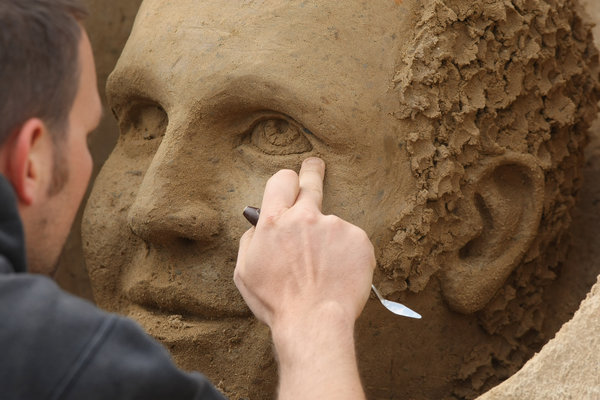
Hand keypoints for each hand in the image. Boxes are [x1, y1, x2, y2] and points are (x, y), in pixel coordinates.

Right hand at [234, 157, 373, 399]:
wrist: (314, 322)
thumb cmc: (277, 302)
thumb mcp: (245, 271)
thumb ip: (251, 239)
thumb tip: (259, 224)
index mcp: (274, 222)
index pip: (281, 181)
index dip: (286, 180)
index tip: (292, 180)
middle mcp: (305, 217)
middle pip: (311, 181)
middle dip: (312, 170)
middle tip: (315, 165)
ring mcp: (335, 226)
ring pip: (331, 223)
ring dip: (328, 239)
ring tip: (324, 271)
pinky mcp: (359, 239)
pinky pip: (351, 241)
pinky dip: (347, 254)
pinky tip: (339, 274)